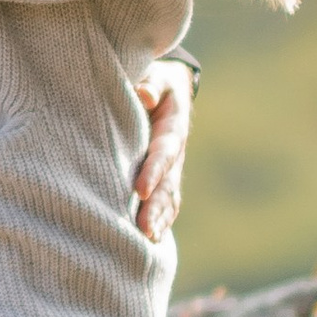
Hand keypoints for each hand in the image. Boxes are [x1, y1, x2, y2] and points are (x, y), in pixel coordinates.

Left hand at [133, 58, 193, 244]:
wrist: (168, 88)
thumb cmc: (154, 79)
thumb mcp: (156, 75)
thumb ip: (151, 83)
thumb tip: (144, 93)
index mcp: (172, 126)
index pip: (163, 151)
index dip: (154, 170)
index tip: (141, 189)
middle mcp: (175, 151)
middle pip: (168, 183)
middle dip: (156, 206)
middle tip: (143, 228)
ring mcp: (172, 167)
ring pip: (169, 197)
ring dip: (159, 218)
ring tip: (147, 240)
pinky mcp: (165, 177)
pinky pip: (167, 202)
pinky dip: (162, 220)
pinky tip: (151, 241)